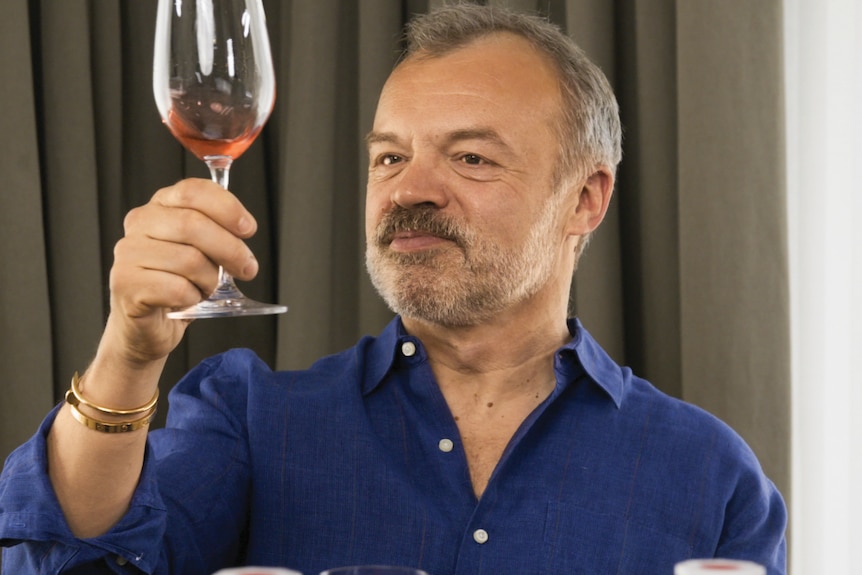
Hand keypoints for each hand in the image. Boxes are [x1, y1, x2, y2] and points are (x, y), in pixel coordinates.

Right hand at [104, 178, 258, 364]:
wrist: (148, 326)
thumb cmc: (178, 284)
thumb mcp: (203, 250)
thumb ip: (219, 231)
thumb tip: (244, 226)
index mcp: (161, 206)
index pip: (194, 191)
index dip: (227, 208)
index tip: (248, 229)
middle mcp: (140, 223)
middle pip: (194, 224)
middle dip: (230, 249)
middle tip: (247, 269)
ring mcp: (128, 253)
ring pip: (190, 260)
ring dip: (210, 280)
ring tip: (206, 288)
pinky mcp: (125, 284)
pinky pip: (177, 289)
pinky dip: (193, 298)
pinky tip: (187, 301)